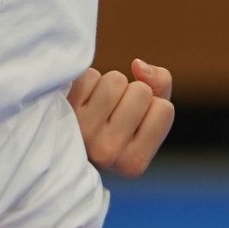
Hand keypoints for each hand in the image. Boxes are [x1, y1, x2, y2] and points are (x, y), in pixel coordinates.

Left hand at [68, 59, 174, 177]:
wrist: (68, 141)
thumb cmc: (117, 128)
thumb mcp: (147, 118)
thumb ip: (160, 86)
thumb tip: (138, 65)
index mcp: (134, 162)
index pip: (164, 109)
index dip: (154, 105)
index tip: (139, 120)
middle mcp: (108, 151)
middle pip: (141, 91)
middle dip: (133, 92)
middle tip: (117, 110)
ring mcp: (83, 131)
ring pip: (115, 80)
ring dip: (112, 84)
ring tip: (101, 104)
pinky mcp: (63, 111)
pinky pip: (90, 76)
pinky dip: (91, 80)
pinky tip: (85, 99)